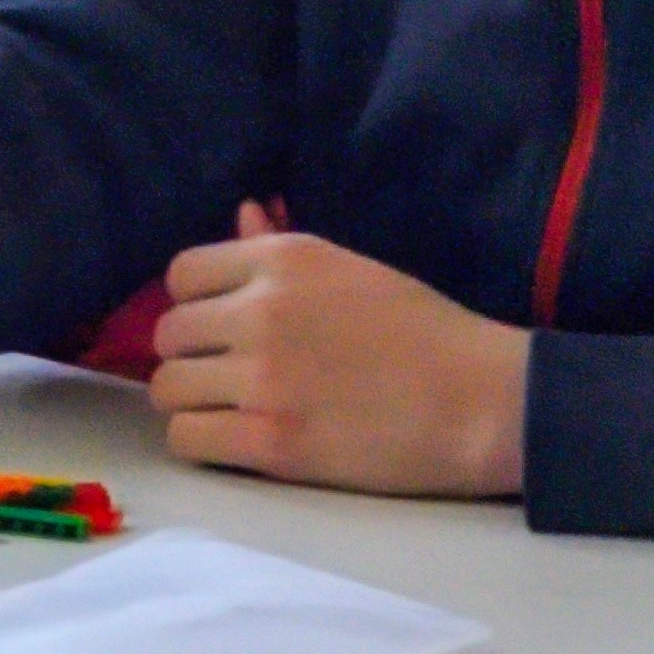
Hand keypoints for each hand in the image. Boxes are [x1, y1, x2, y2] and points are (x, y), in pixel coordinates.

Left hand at [152, 204, 530, 495]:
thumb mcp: (354, 270)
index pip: (181, 274)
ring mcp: (262, 378)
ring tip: (232, 410)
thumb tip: (243, 211)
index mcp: (283, 260)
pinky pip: (185, 438)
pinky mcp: (270, 441)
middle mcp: (261, 311)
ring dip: (193, 401)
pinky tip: (235, 440)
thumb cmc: (427, 334)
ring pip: (168, 389)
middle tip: (230, 375)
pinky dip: (202, 442)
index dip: (197, 304)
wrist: (485, 403)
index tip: (224, 328)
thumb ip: (282, 247)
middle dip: (193, 356)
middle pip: (169, 335)